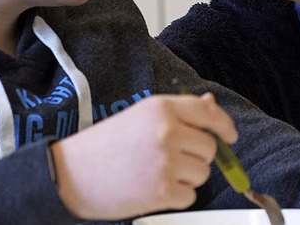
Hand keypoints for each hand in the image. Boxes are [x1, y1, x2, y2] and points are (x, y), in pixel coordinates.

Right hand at [50, 93, 236, 220]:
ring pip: (203, 173)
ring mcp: (166, 162)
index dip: (225, 125)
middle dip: (196, 155)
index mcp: (161, 108)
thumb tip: (211, 103)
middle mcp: (167, 132)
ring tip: (156, 172)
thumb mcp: (140, 116)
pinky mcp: (162, 192)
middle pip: (209, 147)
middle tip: (169, 158)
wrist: (70, 174)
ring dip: (187, 176)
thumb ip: (178, 112)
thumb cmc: (105, 144)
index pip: (209, 113)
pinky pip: (190, 196)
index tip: (230, 136)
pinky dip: (176, 196)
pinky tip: (152, 187)